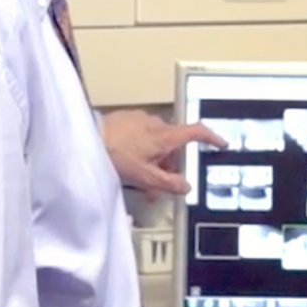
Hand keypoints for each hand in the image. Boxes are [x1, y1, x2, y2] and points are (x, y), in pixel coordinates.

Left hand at [101, 110, 223, 195]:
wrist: (87, 138)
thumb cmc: (113, 153)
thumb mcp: (144, 177)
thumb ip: (168, 184)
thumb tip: (184, 187)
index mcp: (165, 136)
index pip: (197, 132)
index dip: (211, 138)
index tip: (219, 143)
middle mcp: (156, 124)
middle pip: (174, 143)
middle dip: (169, 162)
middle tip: (159, 181)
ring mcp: (141, 119)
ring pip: (157, 139)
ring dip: (154, 156)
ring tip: (138, 174)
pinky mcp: (127, 118)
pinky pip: (142, 133)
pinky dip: (141, 147)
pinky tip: (128, 160)